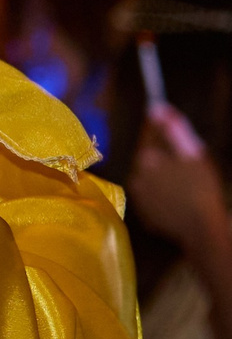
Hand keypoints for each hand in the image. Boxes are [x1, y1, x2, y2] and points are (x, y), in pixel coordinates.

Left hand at [132, 104, 231, 255]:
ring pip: (149, 177)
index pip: (150, 136)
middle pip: (148, 156)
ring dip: (161, 175)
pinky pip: (152, 196)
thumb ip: (175, 131)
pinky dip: (162, 194)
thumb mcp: (194, 156)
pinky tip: (178, 197)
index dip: (160, 129)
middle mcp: (136, 175)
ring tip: (183, 182)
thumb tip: (158, 108)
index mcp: (146, 158)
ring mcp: (139, 196)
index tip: (166, 122)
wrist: (202, 230)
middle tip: (183, 160)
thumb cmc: (202, 190)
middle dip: (162, 155)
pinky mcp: (145, 213)